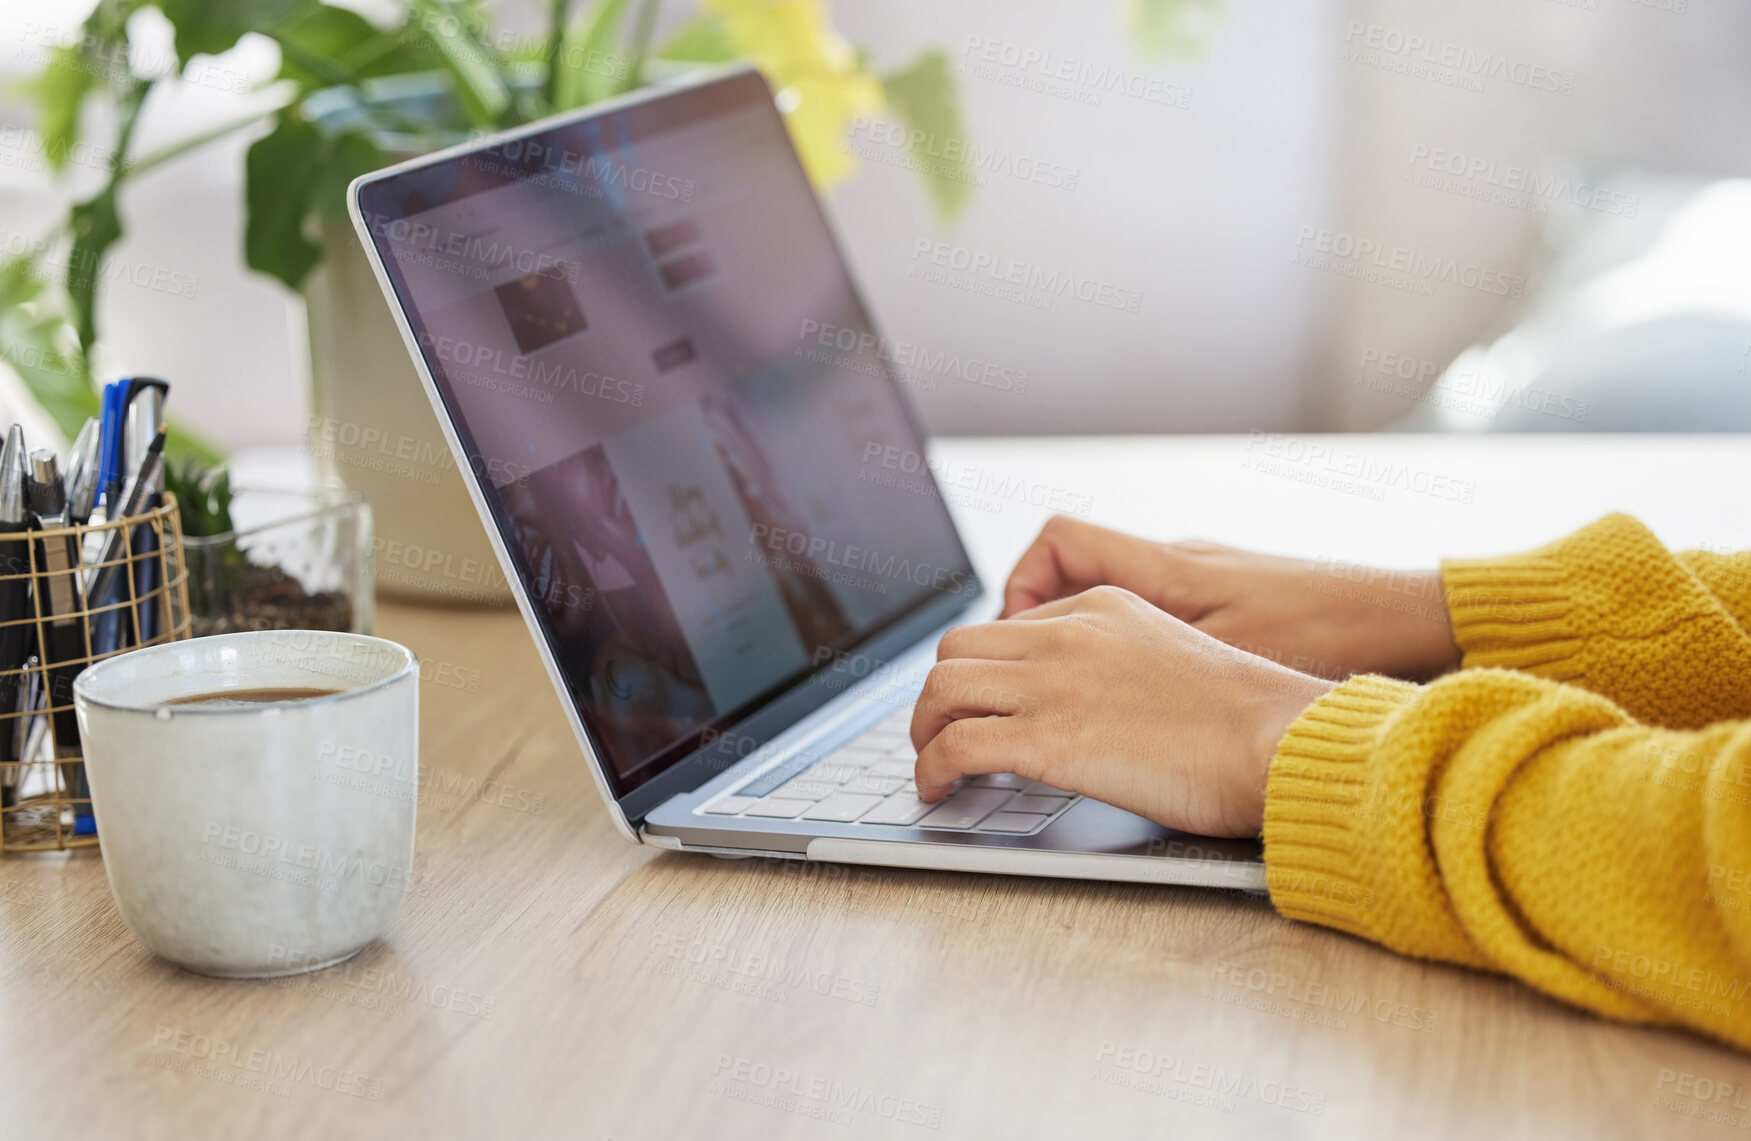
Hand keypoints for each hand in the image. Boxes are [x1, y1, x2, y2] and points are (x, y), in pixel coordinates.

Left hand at [910, 586, 1336, 837]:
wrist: (1279, 738)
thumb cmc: (1250, 719)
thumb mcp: (1174, 658)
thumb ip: (1122, 666)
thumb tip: (1097, 706)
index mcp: (1100, 608)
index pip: (1008, 627)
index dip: (983, 671)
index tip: (978, 703)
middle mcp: (1067, 636)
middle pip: (960, 649)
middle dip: (940, 695)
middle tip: (941, 732)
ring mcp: (1053, 684)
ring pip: (943, 689)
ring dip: (925, 730)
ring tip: (932, 764)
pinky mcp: (1047, 739)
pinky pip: (955, 744)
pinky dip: (931, 768)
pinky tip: (938, 789)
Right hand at [1002, 516, 1460, 680]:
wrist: (1407, 621)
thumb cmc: (1329, 634)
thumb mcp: (1227, 656)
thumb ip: (1147, 660)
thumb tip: (1080, 686)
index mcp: (1166, 568)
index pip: (1058, 541)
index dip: (1020, 586)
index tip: (1013, 640)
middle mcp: (1178, 561)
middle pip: (1071, 566)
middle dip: (1032, 620)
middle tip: (1021, 677)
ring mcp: (1204, 579)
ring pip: (1110, 594)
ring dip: (1077, 635)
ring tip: (1068, 691)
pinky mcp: (1231, 601)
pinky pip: (1151, 610)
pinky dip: (1124, 645)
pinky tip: (1138, 691)